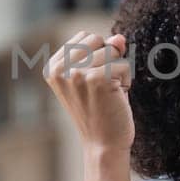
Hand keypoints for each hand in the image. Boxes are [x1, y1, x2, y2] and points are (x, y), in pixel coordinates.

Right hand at [44, 31, 133, 153]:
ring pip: (113, 50)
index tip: (91, 81)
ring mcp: (77, 73)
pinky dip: (126, 80)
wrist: (103, 144)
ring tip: (108, 93)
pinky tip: (116, 98)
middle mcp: (60, 69)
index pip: (84, 37)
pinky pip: (124, 64)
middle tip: (101, 88)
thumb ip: (103, 51)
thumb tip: (119, 38)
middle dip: (108, 59)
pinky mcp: (97, 78)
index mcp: (53, 68)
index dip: (97, 54)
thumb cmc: (100, 109)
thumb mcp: (95, 75)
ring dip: (118, 71)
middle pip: (97, 39)